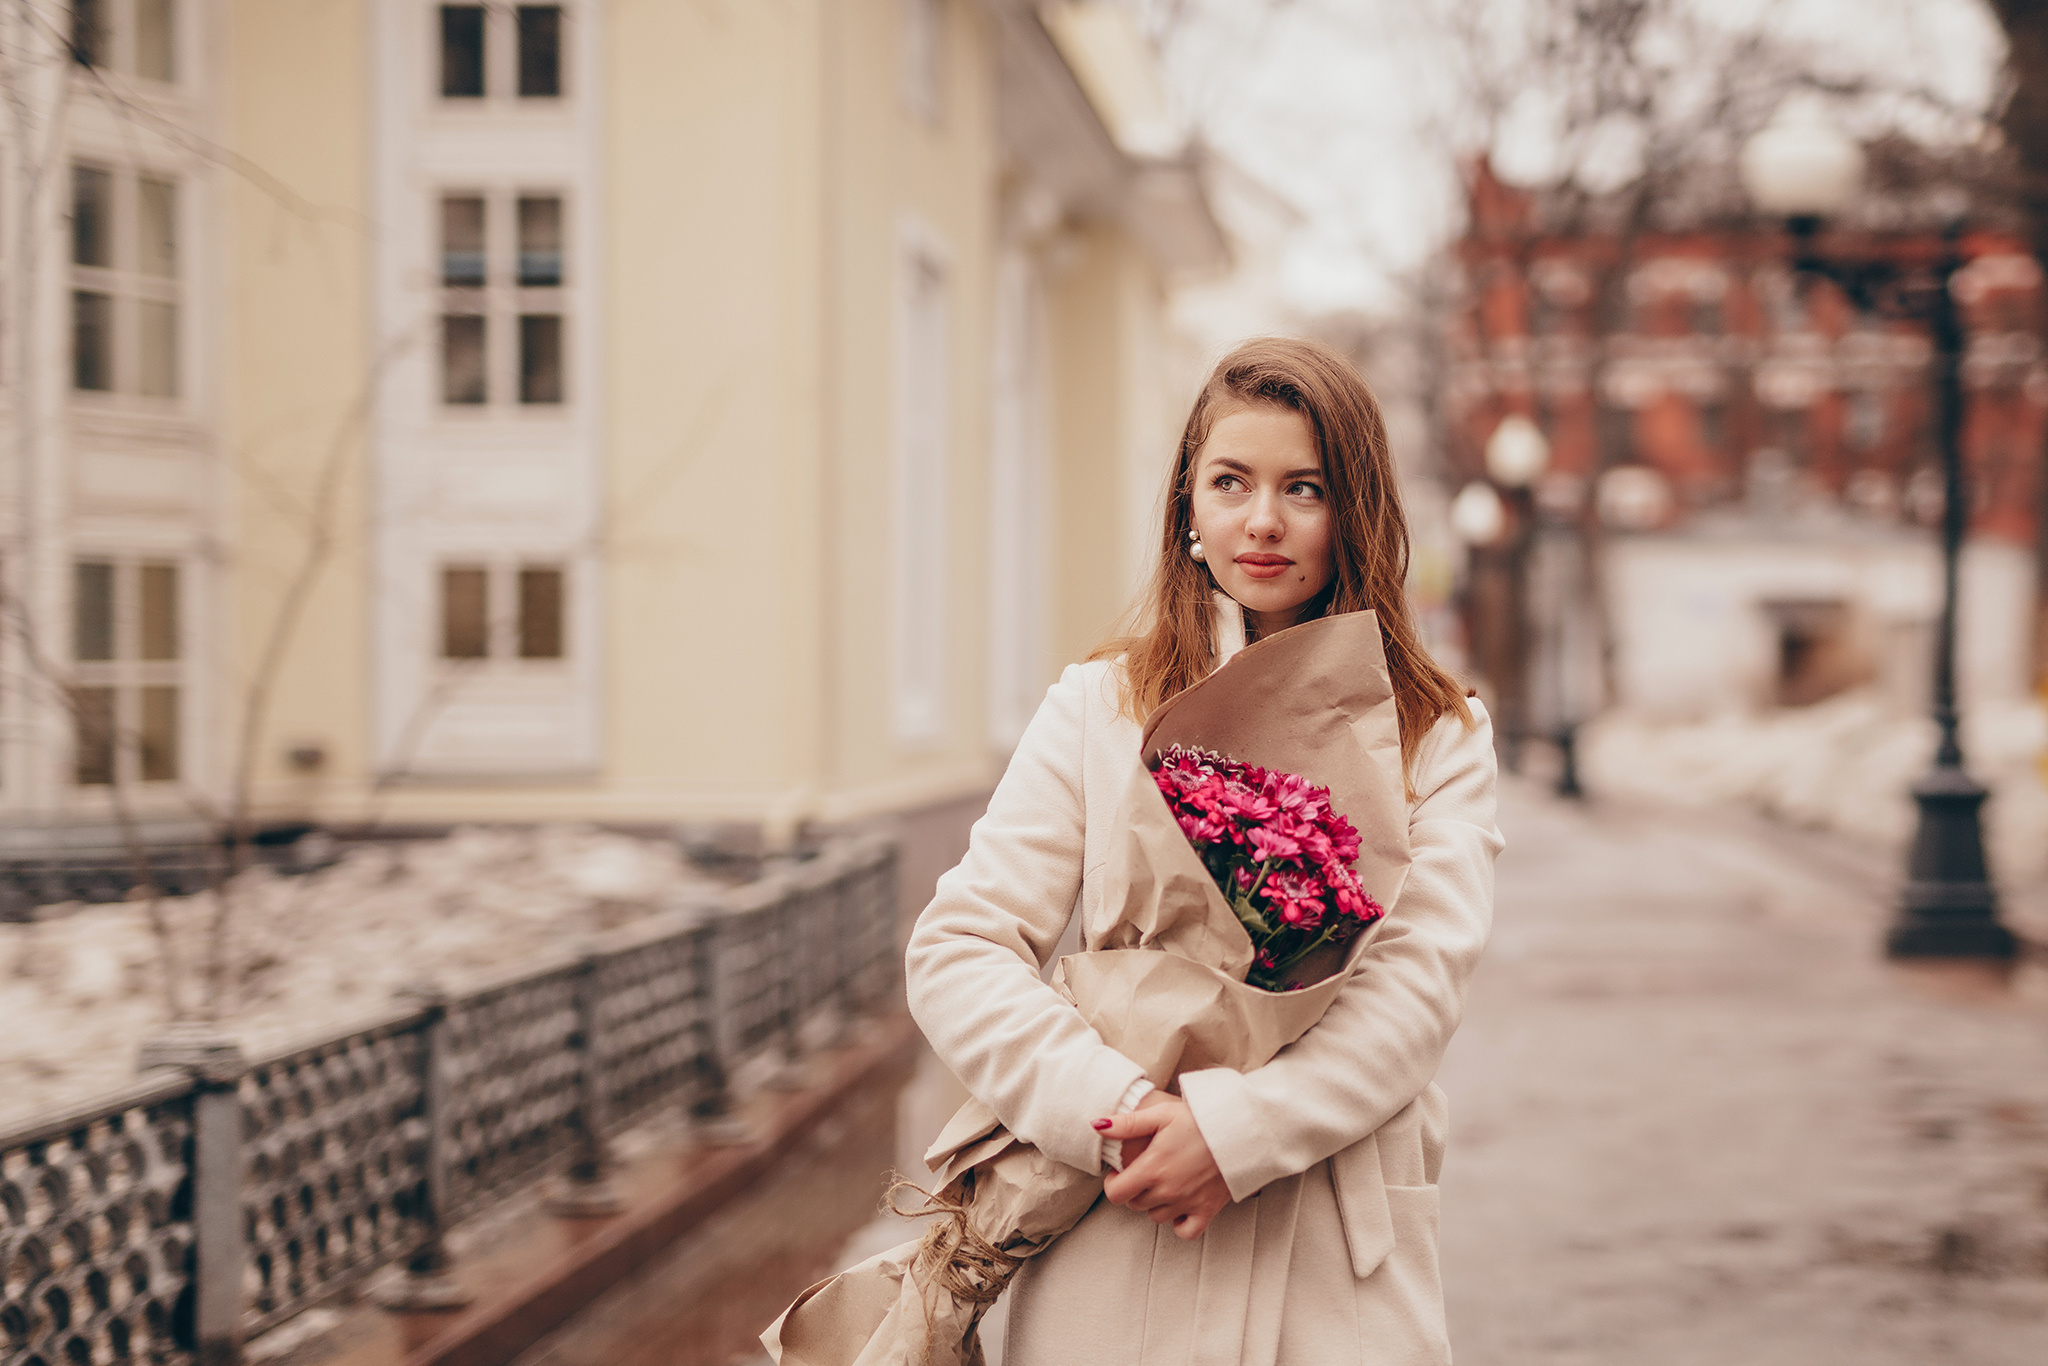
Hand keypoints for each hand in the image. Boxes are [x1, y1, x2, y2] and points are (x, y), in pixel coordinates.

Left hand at [1096, 1095, 1231, 1238]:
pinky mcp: (1207, 1210)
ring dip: (1155, 1204)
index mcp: (1152, 1168)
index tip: (1121, 1172)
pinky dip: (1179, 1223)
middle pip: (1134, 1205)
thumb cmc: (1198, 1119)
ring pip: (1156, 1217)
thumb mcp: (1161, 1114)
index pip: (1115, 1194)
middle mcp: (1167, 1191)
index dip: (1113, 1183)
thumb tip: (1096, 1126)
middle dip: (1134, 1190)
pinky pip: (1186, 1232)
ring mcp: (1187, 1203)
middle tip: (1145, 1172)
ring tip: (1164, 1183)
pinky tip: (1180, 1205)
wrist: (1238, 1129)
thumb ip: (1127, 1124)